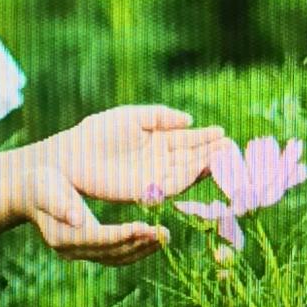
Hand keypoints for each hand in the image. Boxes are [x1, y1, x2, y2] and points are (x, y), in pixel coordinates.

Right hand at [18, 167, 168, 267]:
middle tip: (166, 234)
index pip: (102, 240)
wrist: (27, 193)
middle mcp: (72, 251)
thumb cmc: (39, 184)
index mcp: (64, 237)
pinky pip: (114, 254)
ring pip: (116, 258)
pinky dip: (133, 248)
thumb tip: (77, 219)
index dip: (127, 235)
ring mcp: (78, 253)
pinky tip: (150, 237)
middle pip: (113, 253)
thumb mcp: (46, 187)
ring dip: (141, 250)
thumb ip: (60, 202)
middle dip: (141, 245)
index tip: (151, 227)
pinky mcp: (86, 249)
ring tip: (164, 238)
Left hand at [50, 105, 225, 203]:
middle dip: (212, 153)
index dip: (205, 138)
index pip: (187, 139)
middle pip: (191, 157)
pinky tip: (202, 169)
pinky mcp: (145, 190)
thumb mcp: (132, 117)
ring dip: (205, 166)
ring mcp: (154, 175)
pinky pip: (171, 184)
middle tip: (232, 148)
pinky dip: (189, 178)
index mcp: (157, 139)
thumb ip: (159, 116)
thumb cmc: (99, 131)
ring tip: (224, 158)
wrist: (74, 153)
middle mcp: (159, 159)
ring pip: (186, 171)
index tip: (224, 133)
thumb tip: (188, 119)